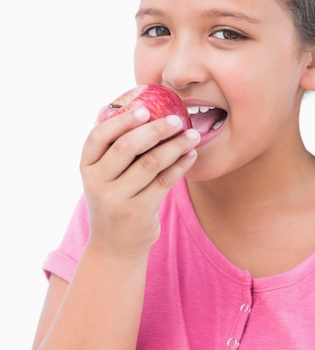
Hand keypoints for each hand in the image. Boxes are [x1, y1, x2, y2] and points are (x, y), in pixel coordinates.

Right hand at [80, 107, 199, 258]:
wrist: (114, 245)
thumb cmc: (113, 197)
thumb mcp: (101, 174)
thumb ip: (109, 145)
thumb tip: (122, 104)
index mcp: (87, 167)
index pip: (98, 137)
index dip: (122, 120)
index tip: (145, 109)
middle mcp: (97, 183)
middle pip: (126, 147)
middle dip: (154, 129)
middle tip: (176, 119)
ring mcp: (117, 199)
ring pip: (150, 163)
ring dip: (175, 146)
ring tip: (193, 134)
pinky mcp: (139, 212)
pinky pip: (164, 182)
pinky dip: (180, 165)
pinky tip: (191, 154)